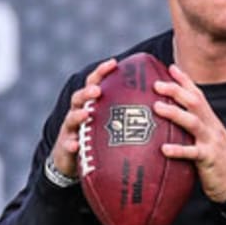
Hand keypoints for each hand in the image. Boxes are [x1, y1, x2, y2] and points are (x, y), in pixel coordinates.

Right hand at [50, 58, 116, 177]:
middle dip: (87, 92)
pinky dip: (71, 144)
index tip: (114, 62)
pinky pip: (68, 146)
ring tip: (86, 114)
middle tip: (97, 90)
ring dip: (78, 115)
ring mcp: (70, 130)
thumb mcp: (112, 125)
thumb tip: (159, 103)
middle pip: (79, 97)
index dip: (102, 72)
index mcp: (90, 105)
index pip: (94, 83)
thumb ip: (128, 114)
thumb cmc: (99, 140)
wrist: (74, 162)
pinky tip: (75, 146)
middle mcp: (78, 113)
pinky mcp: (66, 148)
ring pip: (71, 119)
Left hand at [153, 64, 225, 203]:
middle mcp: (212, 126)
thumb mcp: (208, 138)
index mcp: (211, 120)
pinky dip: (178, 150)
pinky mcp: (209, 159)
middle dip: (176, 91)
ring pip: (193, 122)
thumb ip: (194, 127)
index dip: (185, 80)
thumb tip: (173, 118)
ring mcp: (211, 141)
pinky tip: (164, 149)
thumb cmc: (217, 161)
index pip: (198, 95)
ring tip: (157, 107)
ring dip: (175, 113)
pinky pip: (193, 153)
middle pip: (195, 102)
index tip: (170, 67)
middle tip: (156, 85)